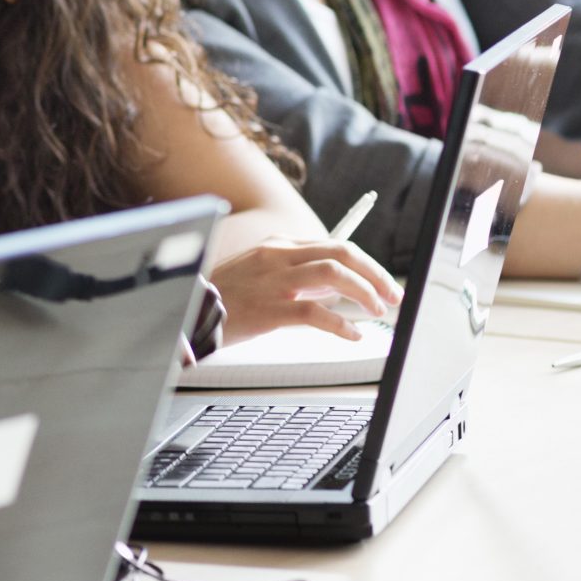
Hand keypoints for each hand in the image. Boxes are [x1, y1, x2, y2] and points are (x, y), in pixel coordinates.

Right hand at [210, 238, 402, 343]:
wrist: (187, 312)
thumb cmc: (223, 298)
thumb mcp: (260, 275)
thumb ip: (295, 277)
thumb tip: (332, 290)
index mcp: (278, 247)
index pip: (335, 245)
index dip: (366, 264)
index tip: (384, 282)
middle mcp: (278, 256)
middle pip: (341, 253)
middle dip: (374, 274)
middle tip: (393, 295)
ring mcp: (274, 281)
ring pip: (333, 274)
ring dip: (363, 291)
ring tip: (377, 311)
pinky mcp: (269, 308)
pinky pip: (314, 313)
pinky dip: (340, 324)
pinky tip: (351, 334)